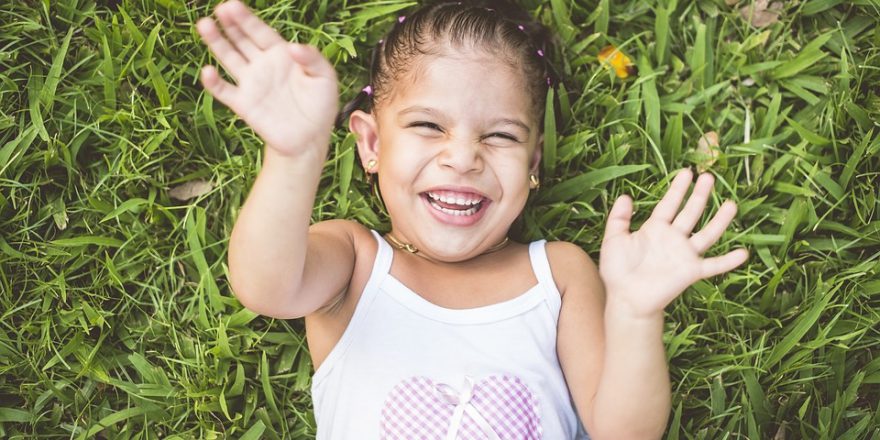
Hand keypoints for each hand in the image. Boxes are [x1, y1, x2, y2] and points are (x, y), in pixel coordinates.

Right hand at [196, 0, 338, 156]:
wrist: (311, 138)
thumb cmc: (320, 105)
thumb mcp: (325, 77)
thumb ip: (313, 58)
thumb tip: (294, 46)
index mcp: (281, 54)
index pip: (260, 32)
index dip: (247, 19)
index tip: (232, 5)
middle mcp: (262, 65)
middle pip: (241, 40)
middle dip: (230, 25)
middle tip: (220, 9)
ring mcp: (251, 83)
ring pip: (228, 58)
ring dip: (216, 42)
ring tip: (204, 25)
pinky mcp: (243, 104)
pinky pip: (224, 90)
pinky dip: (214, 82)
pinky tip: (208, 71)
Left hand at [598, 168, 748, 318]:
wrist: (625, 298)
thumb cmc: (617, 270)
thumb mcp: (613, 239)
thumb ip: (619, 218)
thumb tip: (625, 196)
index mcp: (655, 229)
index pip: (670, 204)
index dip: (678, 189)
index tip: (687, 172)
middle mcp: (673, 238)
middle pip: (690, 213)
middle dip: (700, 195)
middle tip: (709, 177)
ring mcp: (684, 254)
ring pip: (707, 234)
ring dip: (719, 220)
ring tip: (732, 204)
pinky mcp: (691, 272)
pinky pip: (713, 265)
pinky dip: (728, 261)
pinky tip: (743, 253)